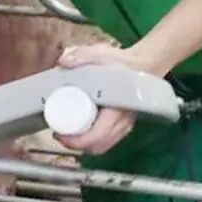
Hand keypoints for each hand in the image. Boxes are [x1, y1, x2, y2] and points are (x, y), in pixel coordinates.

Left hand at [53, 40, 140, 154]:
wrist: (143, 65)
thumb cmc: (120, 62)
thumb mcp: (99, 55)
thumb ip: (82, 56)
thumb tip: (62, 62)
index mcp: (117, 109)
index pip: (97, 136)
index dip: (76, 142)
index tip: (58, 134)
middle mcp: (123, 122)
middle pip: (98, 145)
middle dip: (75, 145)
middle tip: (58, 134)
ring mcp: (125, 126)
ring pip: (103, 146)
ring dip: (83, 146)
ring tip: (66, 135)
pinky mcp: (123, 126)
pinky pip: (107, 141)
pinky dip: (92, 142)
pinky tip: (79, 134)